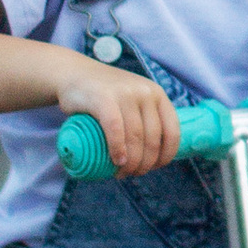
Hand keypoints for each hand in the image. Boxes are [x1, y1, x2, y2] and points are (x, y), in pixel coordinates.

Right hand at [53, 53, 183, 175]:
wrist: (74, 73)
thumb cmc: (105, 94)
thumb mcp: (132, 99)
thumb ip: (145, 117)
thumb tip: (155, 155)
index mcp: (157, 94)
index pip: (172, 131)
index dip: (166, 155)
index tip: (155, 168)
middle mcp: (146, 92)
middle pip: (153, 139)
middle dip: (145, 163)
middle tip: (132, 174)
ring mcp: (126, 94)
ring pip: (135, 137)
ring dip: (131, 162)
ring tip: (122, 173)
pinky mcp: (104, 98)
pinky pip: (116, 129)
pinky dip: (117, 149)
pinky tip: (116, 161)